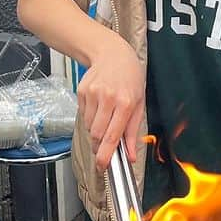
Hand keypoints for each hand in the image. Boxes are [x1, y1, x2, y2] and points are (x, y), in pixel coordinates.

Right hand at [79, 34, 145, 169]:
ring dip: (95, 130)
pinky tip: (99, 106)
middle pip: (96, 134)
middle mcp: (108, 98)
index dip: (105, 154)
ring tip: (105, 117)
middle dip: (98, 145)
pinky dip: (90, 117)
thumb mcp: (138, 104)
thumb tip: (131, 156)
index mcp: (125, 103)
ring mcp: (92, 94)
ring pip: (88, 126)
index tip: (102, 166)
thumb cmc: (130, 79)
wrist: (113, 54)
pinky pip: (83, 115)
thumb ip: (133, 132)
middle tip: (103, 146)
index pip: (112, 135)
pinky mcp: (82, 91)